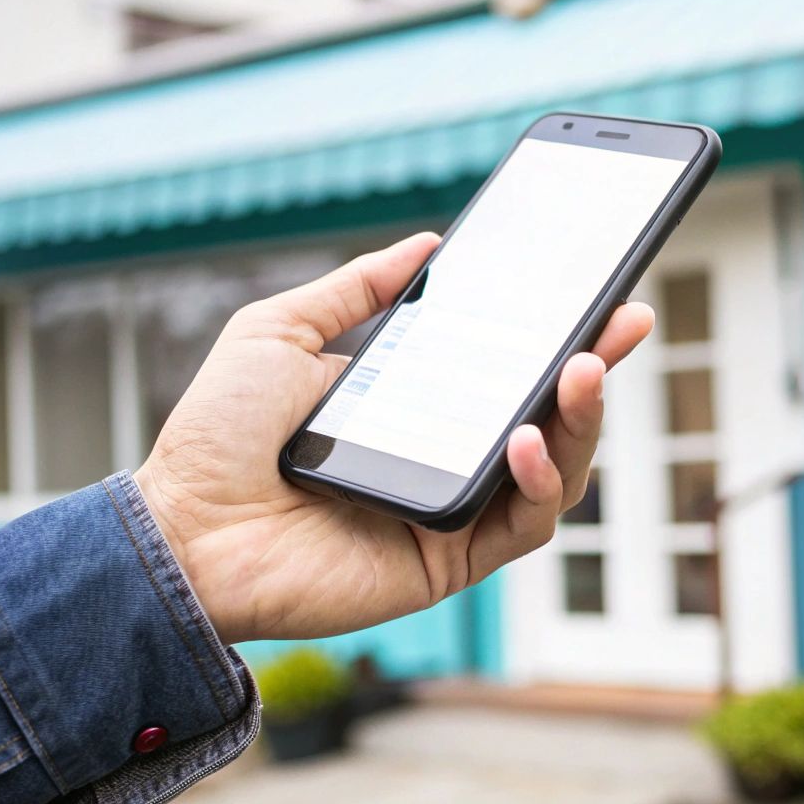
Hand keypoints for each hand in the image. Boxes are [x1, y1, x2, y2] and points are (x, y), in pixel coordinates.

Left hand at [132, 232, 653, 643]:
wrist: (180, 529)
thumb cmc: (218, 435)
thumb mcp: (282, 330)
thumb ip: (357, 288)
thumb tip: (427, 244)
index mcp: (417, 404)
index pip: (510, 365)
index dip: (564, 330)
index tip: (604, 289)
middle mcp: (446, 456)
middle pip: (552, 416)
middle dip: (597, 367)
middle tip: (623, 321)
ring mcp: (453, 510)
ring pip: (557, 471)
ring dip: (583, 421)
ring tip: (582, 372)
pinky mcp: (450, 560)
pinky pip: (524, 525)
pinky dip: (541, 482)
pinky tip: (526, 440)